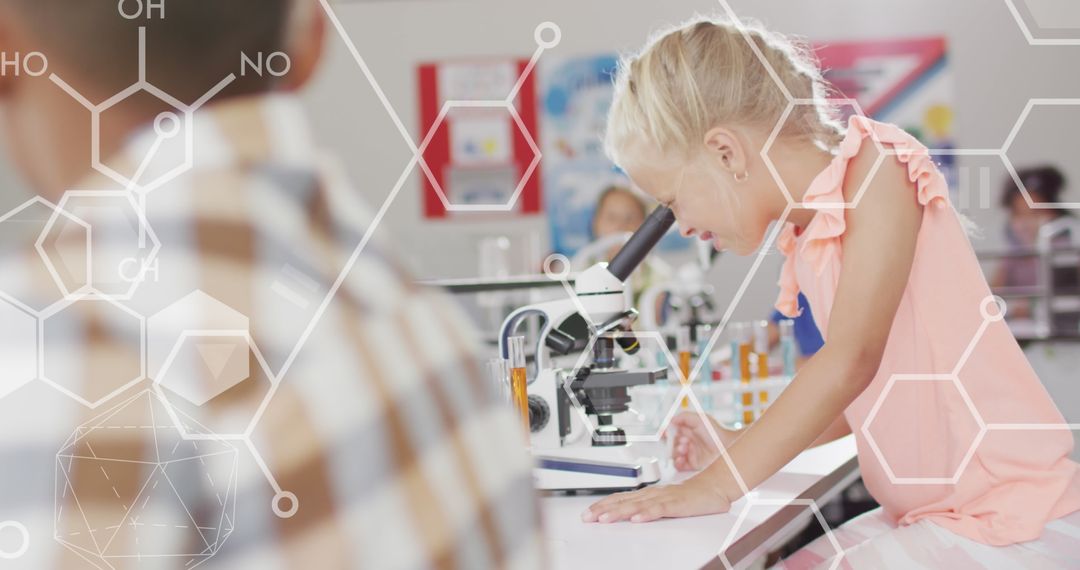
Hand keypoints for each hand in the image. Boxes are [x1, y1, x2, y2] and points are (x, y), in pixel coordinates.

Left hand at [581, 470, 731, 522]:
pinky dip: (647, 514)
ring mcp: (664, 498)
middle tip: (588, 517)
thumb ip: (648, 508)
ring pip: (637, 505)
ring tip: (604, 518)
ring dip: (619, 512)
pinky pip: (660, 509)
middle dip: (603, 509)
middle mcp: (652, 494)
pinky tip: (636, 518)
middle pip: (623, 501)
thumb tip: (628, 515)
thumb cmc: (690, 497)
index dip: (603, 505)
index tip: (588, 513)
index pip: (621, 498)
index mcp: (648, 494)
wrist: (713, 488)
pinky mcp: (677, 504)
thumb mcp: (664, 502)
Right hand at [669, 412, 740, 471]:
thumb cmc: (716, 432)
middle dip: (673, 442)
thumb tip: (670, 420)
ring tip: (684, 449)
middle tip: (682, 441)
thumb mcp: (700, 419)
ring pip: (674, 454)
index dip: (666, 432)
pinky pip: (679, 465)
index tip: (664, 433)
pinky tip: (682, 459)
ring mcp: (690, 453)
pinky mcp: (692, 464)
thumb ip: (683, 417)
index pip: (672, 431)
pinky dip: (677, 462)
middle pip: (671, 443)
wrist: (727, 448)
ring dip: (676, 451)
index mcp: (688, 430)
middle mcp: (688, 442)